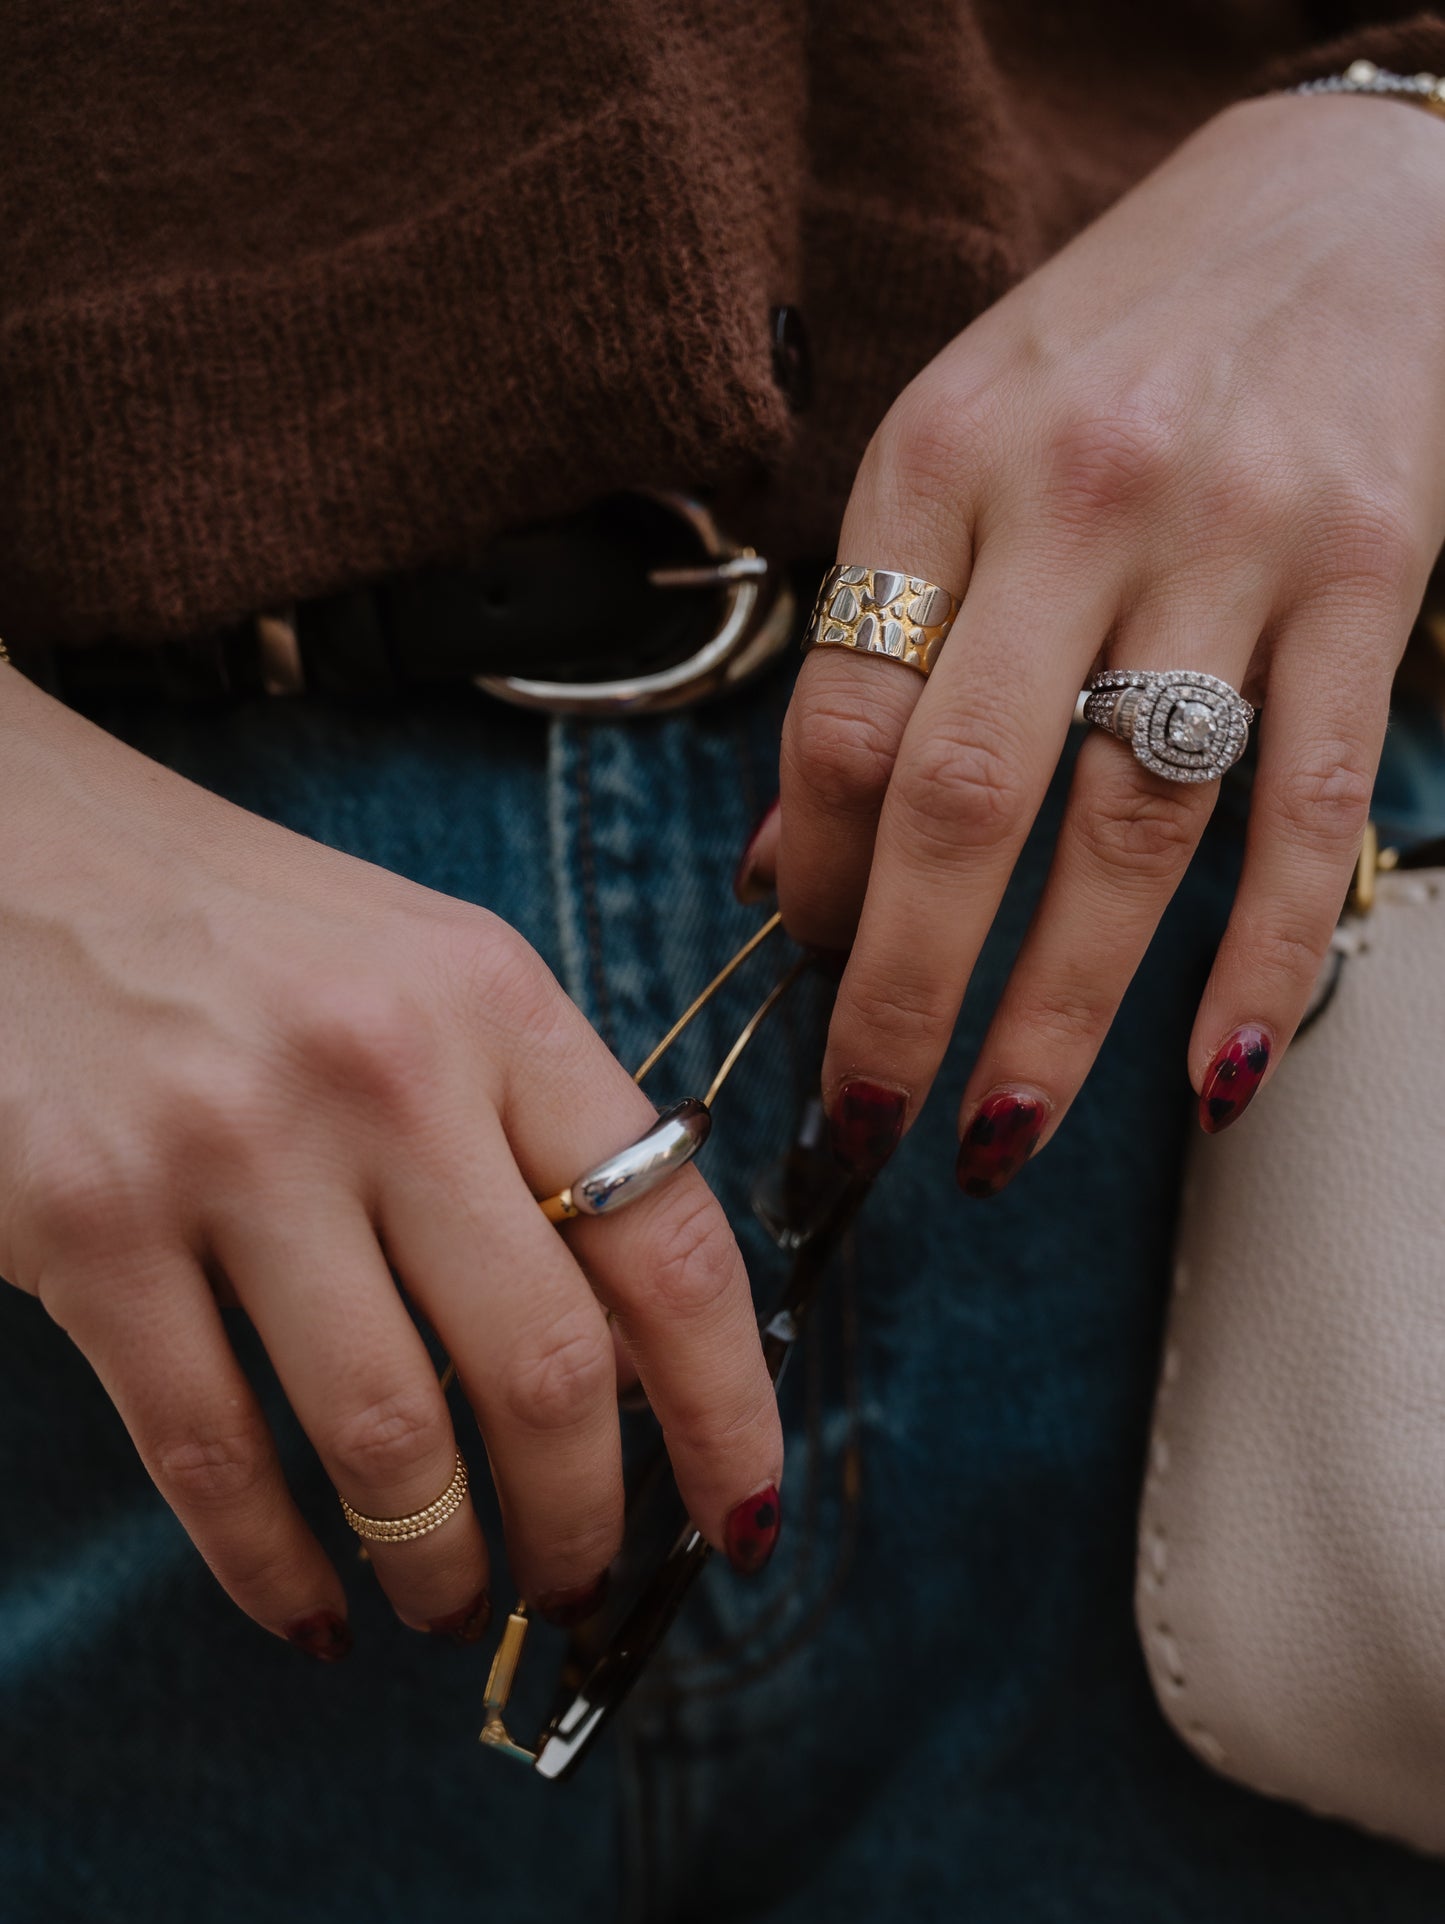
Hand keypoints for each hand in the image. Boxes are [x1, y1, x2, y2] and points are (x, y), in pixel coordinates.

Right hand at [0, 668, 781, 1653]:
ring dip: (438, 1561)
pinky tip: (310, 1608)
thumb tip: (633, 1363)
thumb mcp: (428, 979)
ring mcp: (230, 1146)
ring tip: (449, 1602)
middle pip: (542, 1364)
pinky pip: (210, 1453)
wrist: (9, 847)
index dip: (728, 1408)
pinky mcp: (88, 1221)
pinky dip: (270, 1565)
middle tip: (576, 1588)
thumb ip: (538, 1137)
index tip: (743, 1515)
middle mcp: (383, 1069)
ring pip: (384, 1432)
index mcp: (496, 1002)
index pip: (669, 1242)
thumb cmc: (243, 933)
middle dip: (582, 1521)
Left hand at [754, 91, 1444, 1185]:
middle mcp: (1079, 498)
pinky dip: (1265, 956)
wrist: (1337, 205)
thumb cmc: (1115, 350)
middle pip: (967, 798)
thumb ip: (874, 641)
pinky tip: (1218, 1073)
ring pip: (1131, 828)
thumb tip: (787, 863)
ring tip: (1001, 1133)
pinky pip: (1307, 805)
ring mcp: (1233, 540)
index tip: (811, 967)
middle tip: (868, 1125)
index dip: (818, 875)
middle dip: (905, 991)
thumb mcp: (953, 446)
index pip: (848, 716)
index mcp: (941, 460)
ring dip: (1062, 1008)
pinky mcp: (1369, 578)